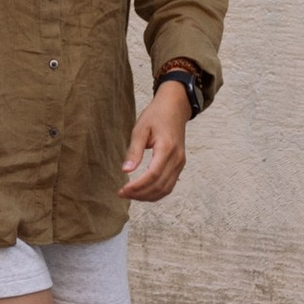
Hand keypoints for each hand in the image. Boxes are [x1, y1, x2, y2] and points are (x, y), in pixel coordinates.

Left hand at [121, 84, 190, 203]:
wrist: (175, 108)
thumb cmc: (156, 115)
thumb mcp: (140, 129)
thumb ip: (134, 151)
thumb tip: (126, 171)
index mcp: (167, 148)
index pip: (153, 175)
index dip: (137, 186)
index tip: (122, 190)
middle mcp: (177, 158)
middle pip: (159, 186)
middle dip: (140, 194)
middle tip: (122, 193)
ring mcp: (180, 163)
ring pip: (165, 189)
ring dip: (147, 196)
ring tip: (130, 194)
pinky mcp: (179, 165)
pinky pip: (169, 185)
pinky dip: (156, 193)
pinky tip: (142, 191)